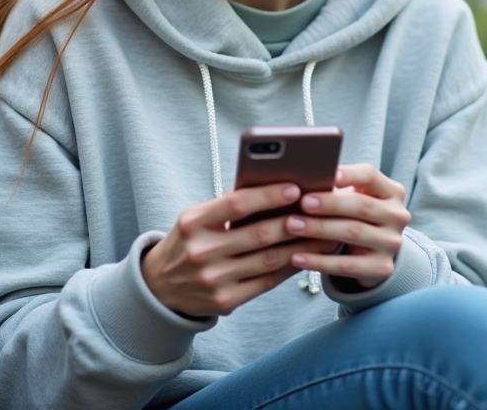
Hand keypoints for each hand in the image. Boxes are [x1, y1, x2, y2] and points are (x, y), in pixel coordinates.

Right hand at [141, 183, 339, 316]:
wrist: (160, 286)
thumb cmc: (189, 241)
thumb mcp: (197, 217)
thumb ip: (228, 204)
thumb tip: (273, 184)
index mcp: (193, 222)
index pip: (236, 204)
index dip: (268, 196)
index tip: (295, 187)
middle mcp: (202, 251)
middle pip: (258, 234)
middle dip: (295, 221)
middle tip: (321, 210)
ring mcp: (213, 279)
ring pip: (268, 260)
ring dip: (301, 246)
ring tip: (326, 233)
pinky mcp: (225, 301)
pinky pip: (266, 282)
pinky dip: (290, 267)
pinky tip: (306, 255)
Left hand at [286, 164, 410, 288]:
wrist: (373, 251)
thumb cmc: (354, 215)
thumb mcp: (354, 197)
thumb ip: (337, 188)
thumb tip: (302, 180)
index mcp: (391, 191)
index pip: (371, 176)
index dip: (350, 175)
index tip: (329, 175)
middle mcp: (397, 216)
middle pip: (362, 206)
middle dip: (330, 204)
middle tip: (302, 203)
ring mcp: (391, 243)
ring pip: (353, 233)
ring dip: (319, 229)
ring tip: (292, 226)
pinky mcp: (382, 267)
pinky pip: (347, 265)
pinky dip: (320, 261)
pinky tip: (297, 257)